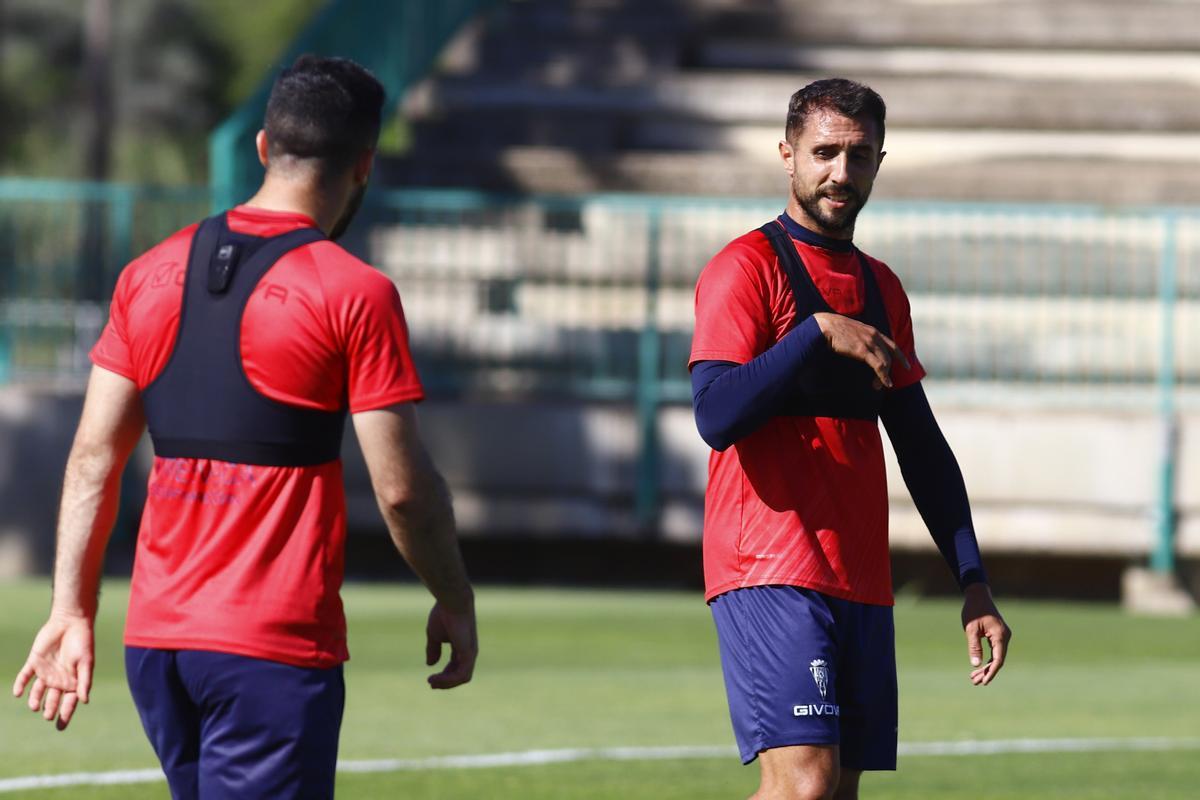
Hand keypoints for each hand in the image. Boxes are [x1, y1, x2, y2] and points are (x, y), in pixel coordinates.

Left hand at [12, 612, 94, 730]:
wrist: (70, 622)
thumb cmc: (83, 642)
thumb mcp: (86, 662)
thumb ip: (84, 681)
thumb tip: (84, 700)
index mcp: (73, 681)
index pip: (69, 702)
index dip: (65, 715)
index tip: (60, 727)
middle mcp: (58, 680)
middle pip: (52, 700)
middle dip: (49, 709)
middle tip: (47, 715)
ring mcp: (45, 672)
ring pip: (37, 691)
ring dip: (34, 700)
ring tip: (34, 706)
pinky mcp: (34, 663)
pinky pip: (24, 677)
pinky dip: (20, 685)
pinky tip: (18, 693)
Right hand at [425, 597, 477, 689]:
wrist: (452, 602)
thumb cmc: (443, 614)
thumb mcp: (434, 635)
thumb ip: (433, 649)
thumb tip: (430, 664)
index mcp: (462, 645)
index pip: (455, 665)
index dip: (444, 674)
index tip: (430, 678)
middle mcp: (469, 650)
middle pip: (460, 674)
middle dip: (446, 681)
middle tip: (431, 683)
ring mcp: (470, 652)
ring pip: (462, 677)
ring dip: (446, 683)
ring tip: (432, 682)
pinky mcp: (469, 653)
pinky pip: (461, 674)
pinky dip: (449, 679)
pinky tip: (436, 677)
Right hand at [812, 312, 910, 388]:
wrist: (825, 325)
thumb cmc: (834, 329)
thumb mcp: (852, 330)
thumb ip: (860, 337)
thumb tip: (860, 346)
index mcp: (873, 331)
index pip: (892, 345)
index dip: (900, 357)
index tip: (906, 366)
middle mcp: (874, 336)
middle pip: (889, 357)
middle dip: (889, 371)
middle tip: (885, 383)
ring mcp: (869, 343)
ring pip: (885, 362)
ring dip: (884, 377)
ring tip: (878, 386)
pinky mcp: (862, 351)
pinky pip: (878, 365)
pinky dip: (883, 376)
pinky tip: (884, 383)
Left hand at [961, 582, 1010, 685]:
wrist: (978, 596)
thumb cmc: (974, 611)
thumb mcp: (971, 629)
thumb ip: (974, 646)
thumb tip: (975, 665)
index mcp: (1000, 636)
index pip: (998, 659)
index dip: (992, 672)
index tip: (984, 681)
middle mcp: (1004, 637)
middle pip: (997, 660)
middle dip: (987, 672)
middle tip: (974, 682)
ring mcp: (1002, 636)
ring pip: (996, 657)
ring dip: (986, 667)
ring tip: (974, 678)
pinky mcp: (998, 636)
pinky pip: (994, 651)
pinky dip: (987, 659)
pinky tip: (978, 667)